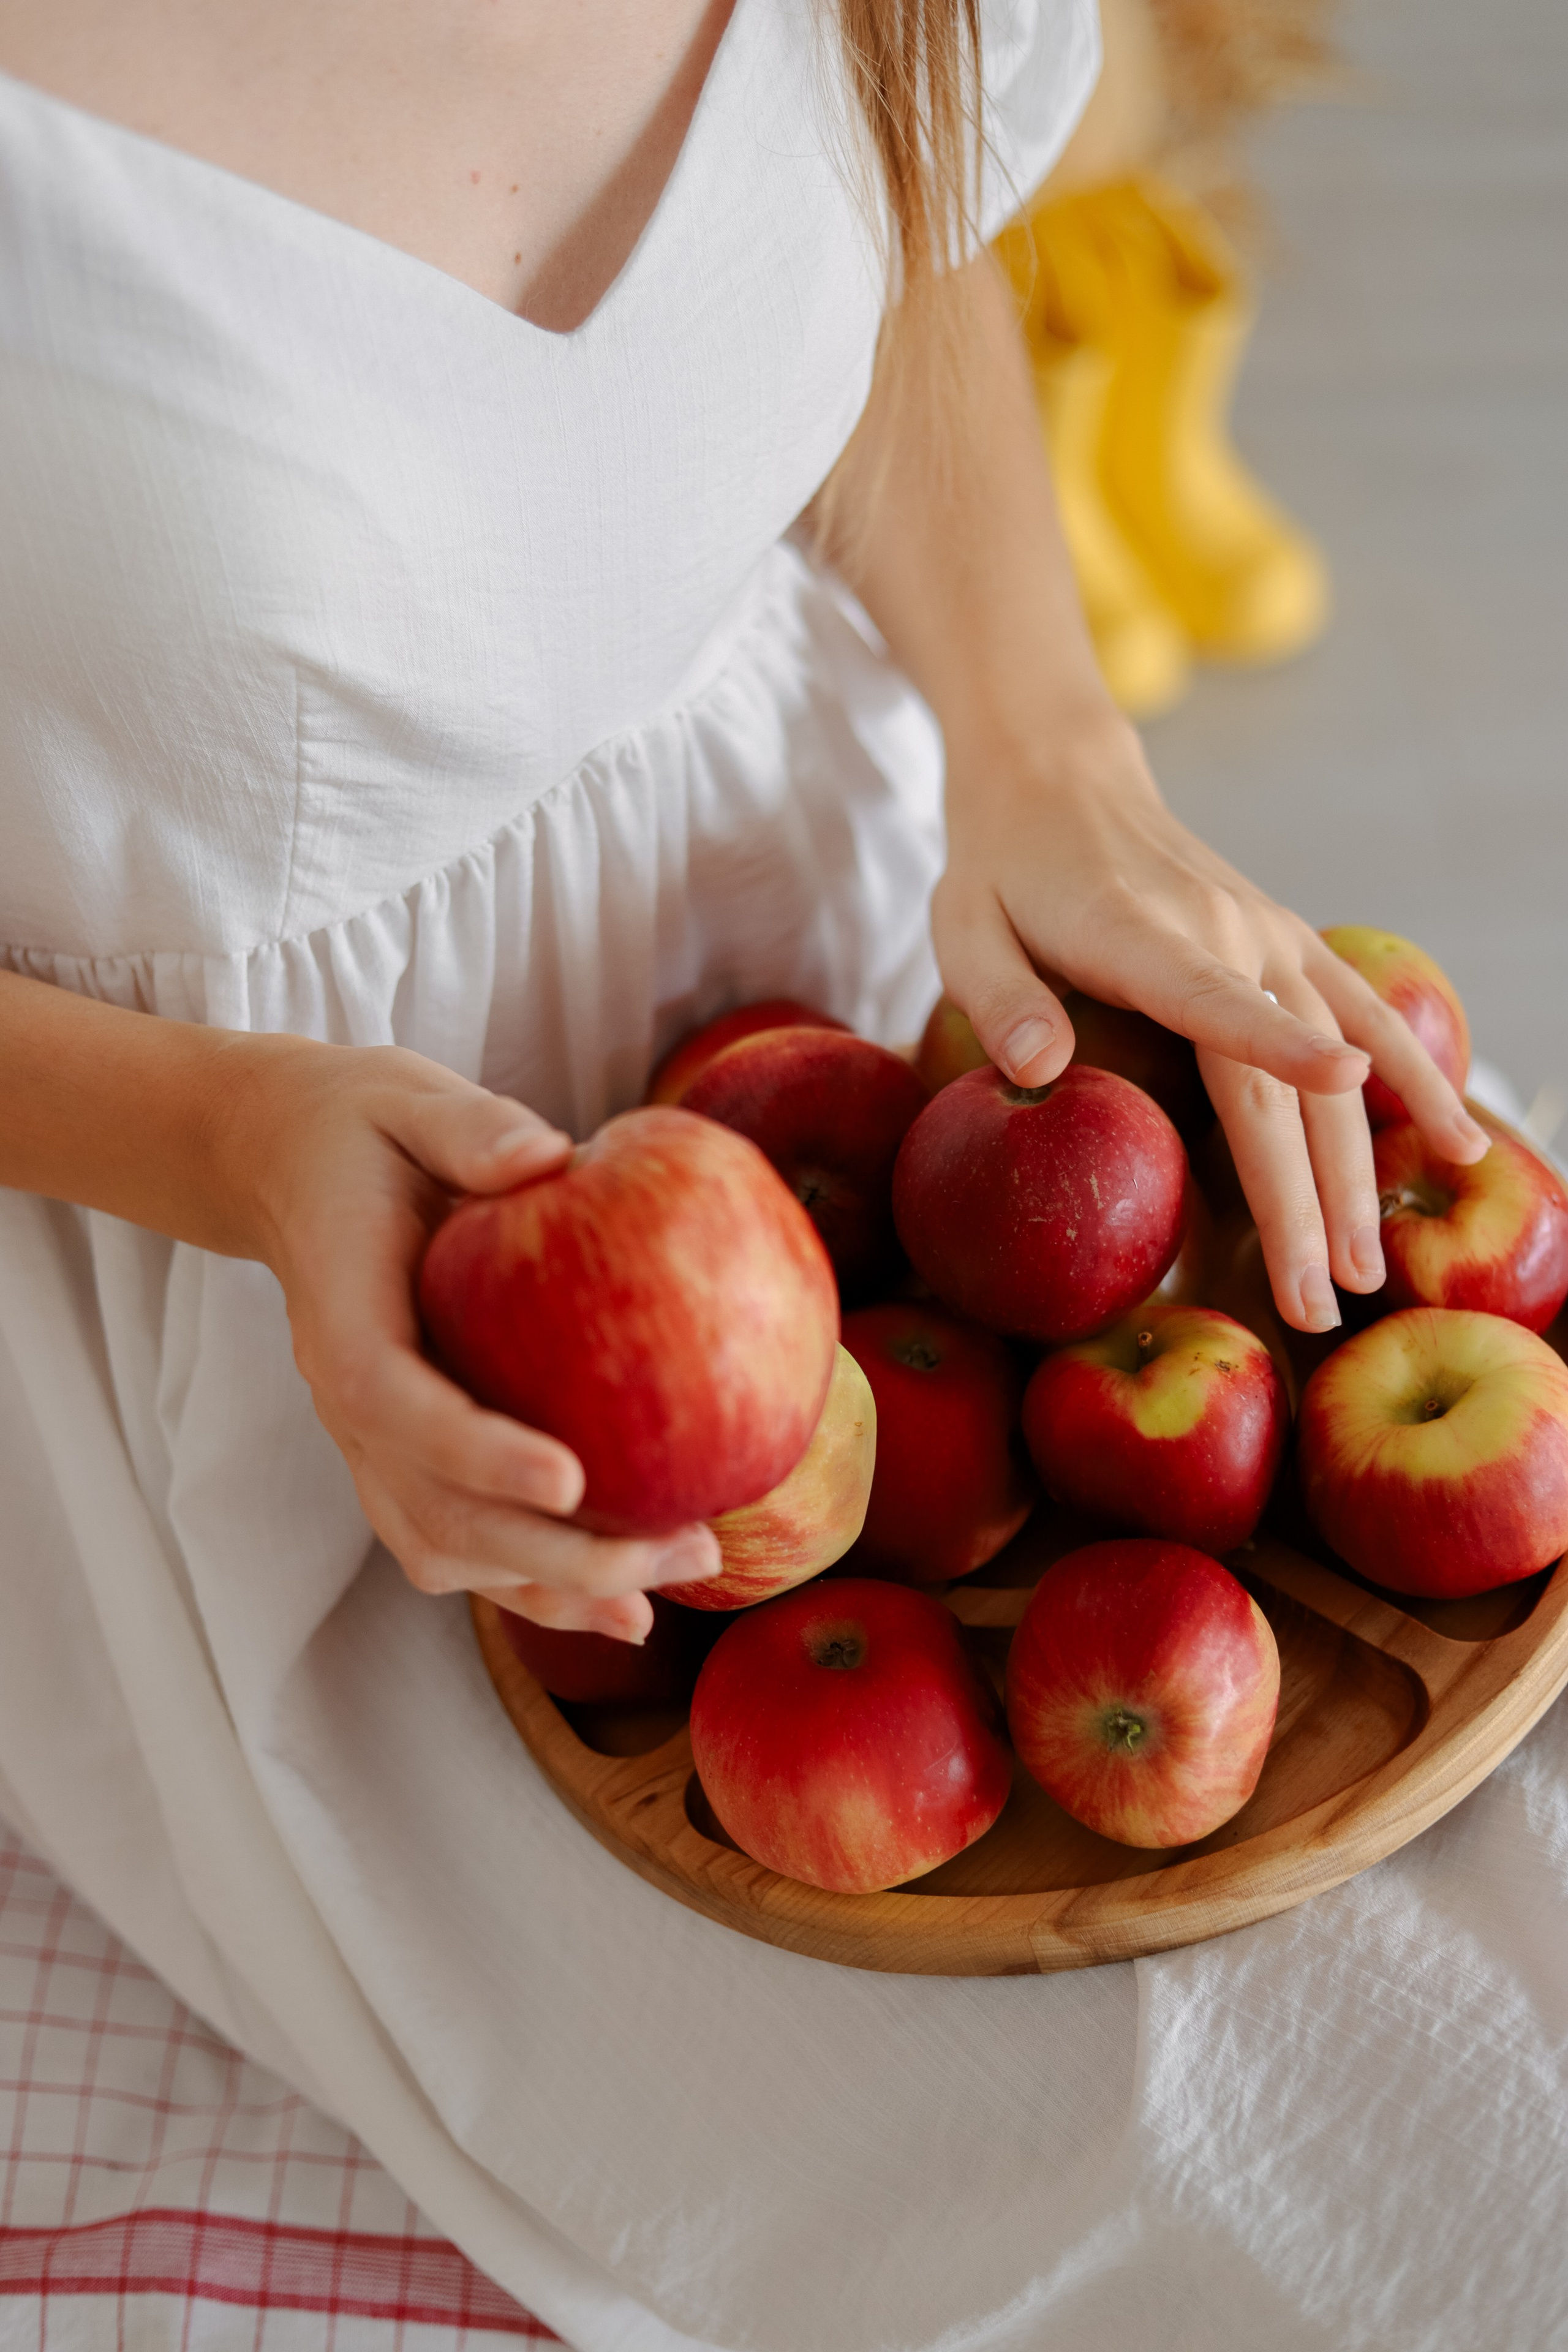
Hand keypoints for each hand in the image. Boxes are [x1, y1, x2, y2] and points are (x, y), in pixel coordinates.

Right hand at [228, 1040, 719, 1637]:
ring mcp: (373, 1443)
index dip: (476, 1452)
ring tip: (670, 1580)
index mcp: (342, 1317)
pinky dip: (538, 1583)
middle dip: (555, 1551)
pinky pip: (462, 1542)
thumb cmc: (364, 1131)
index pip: (395, 1403)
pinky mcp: (407, 1459)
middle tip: (677, 1546)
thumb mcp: (407, 1099)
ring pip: (447, 1549)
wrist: (292, 1168)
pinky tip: (627, 1597)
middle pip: (434, 1512)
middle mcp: (349, 1400)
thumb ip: (469, 1127)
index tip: (572, 1478)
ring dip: (555, 1584)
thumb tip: (549, 1156)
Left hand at [933, 710, 1490, 1332]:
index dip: (1278, 1045)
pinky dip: (1415, 1075)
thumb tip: (1038, 1068)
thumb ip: (1000, 997)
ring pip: (1343, 1060)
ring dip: (1360, 1169)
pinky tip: (1457, 1142)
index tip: (1338, 1084)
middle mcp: (1227, 935)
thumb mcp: (963, 927)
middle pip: (1280, 1081)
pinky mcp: (1289, 943)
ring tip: (1369, 1270)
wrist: (1061, 777)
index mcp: (1142, 936)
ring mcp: (1270, 938)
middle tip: (1317, 1301)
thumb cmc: (1001, 871)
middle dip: (1304, 1198)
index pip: (1215, 1000)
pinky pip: (1369, 1013)